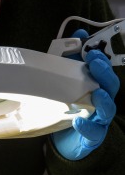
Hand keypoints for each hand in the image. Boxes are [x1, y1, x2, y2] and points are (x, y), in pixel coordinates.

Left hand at [51, 31, 118, 160]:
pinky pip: (94, 133)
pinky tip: (78, 121)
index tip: (91, 51)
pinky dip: (87, 127)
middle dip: (104, 74)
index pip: (106, 72)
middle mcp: (103, 102)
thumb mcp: (65, 80)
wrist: (63, 141)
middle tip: (95, 63)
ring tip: (97, 93)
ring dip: (104, 100)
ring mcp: (100, 121)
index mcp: (99, 87)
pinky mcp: (92, 137)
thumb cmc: (67, 107)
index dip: (102, 60)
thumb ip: (71, 58)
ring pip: (109, 109)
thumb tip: (79, 33)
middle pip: (111, 87)